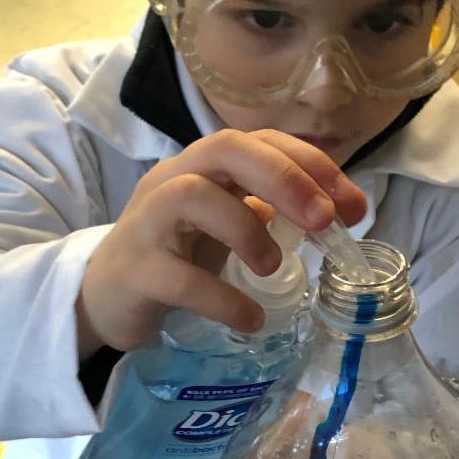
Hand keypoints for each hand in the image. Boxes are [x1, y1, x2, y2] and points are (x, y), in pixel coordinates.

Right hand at [77, 129, 365, 356]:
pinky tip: (250, 318)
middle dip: (284, 179)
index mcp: (203, 164)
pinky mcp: (135, 271)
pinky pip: (178, 277)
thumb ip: (273, 208)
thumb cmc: (176, 252)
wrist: (105, 296)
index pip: (261, 140)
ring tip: (273, 267)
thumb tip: (337, 210)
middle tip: (323, 222)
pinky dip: (222, 297)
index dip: (311, 164)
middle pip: (225, 149)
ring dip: (246, 229)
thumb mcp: (227, 221)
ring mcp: (147, 222)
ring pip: (192, 196)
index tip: (352, 205)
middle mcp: (172, 179)